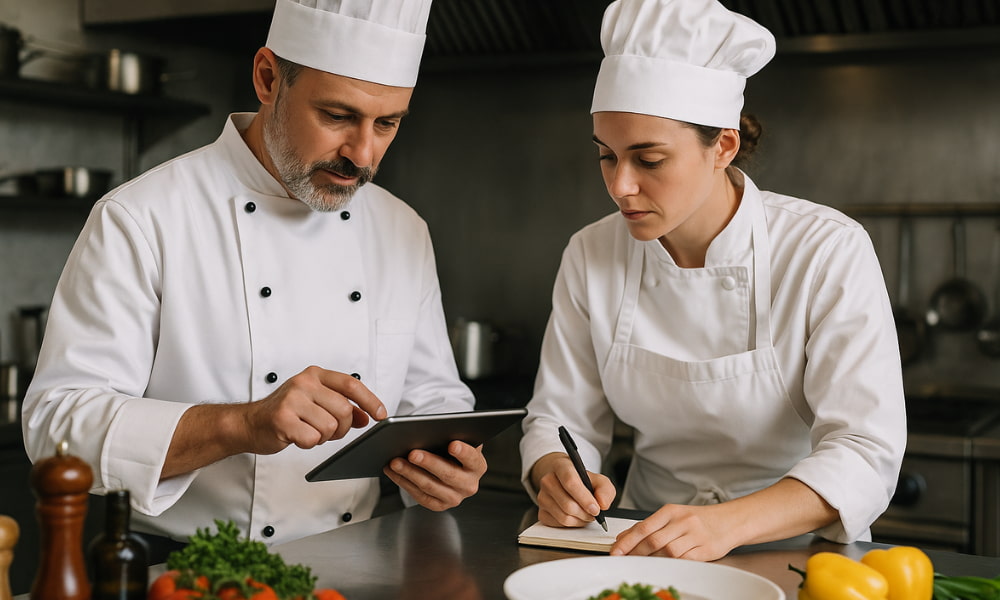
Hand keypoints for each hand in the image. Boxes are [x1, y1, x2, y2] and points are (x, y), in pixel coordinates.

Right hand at [242, 365, 386, 453]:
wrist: (249, 423)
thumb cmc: (285, 412)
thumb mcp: (315, 402)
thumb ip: (341, 406)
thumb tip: (366, 416)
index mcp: (315, 374)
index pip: (351, 384)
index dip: (370, 400)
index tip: (381, 415)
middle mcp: (304, 383)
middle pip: (344, 410)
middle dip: (342, 428)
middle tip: (328, 431)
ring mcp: (292, 400)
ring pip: (330, 427)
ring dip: (323, 437)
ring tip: (308, 431)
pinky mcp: (282, 419)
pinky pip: (313, 439)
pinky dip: (309, 443)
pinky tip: (297, 436)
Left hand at [383, 441, 486, 510]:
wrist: (451, 468)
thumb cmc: (452, 450)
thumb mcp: (458, 441)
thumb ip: (453, 436)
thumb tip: (435, 431)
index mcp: (477, 466)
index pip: (472, 459)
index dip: (463, 452)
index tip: (452, 444)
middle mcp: (469, 485)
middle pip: (448, 475)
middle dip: (428, 463)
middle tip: (412, 453)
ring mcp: (454, 498)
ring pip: (429, 486)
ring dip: (410, 473)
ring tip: (395, 462)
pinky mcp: (439, 505)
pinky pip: (419, 496)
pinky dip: (404, 482)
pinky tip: (393, 471)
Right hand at [530, 453, 615, 527]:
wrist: (565, 482)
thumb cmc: (583, 481)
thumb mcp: (599, 480)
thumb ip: (605, 490)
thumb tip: (602, 504)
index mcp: (561, 466)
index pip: (570, 482)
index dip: (584, 498)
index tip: (596, 509)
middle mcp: (548, 480)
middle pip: (568, 505)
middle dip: (586, 513)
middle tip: (595, 512)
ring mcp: (542, 497)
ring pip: (564, 517)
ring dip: (580, 520)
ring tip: (586, 514)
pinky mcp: (541, 512)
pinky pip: (559, 525)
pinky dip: (572, 524)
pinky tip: (576, 517)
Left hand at [610, 503, 733, 560]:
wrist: (729, 521)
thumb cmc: (698, 519)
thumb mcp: (672, 516)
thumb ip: (649, 526)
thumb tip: (624, 536)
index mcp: (671, 511)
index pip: (643, 527)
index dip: (627, 541)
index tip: (615, 551)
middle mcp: (682, 521)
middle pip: (653, 540)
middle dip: (635, 553)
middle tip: (624, 560)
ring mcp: (694, 536)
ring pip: (667, 552)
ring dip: (651, 560)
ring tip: (642, 564)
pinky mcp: (705, 550)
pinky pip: (683, 560)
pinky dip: (670, 564)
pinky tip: (663, 566)